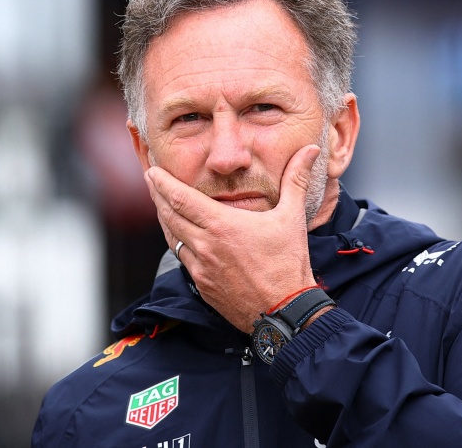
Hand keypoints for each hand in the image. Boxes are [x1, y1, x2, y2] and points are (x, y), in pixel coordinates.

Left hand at [145, 144, 320, 331]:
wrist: (285, 311)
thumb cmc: (288, 264)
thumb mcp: (292, 217)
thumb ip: (296, 179)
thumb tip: (310, 150)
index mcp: (222, 225)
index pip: (181, 198)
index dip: (163, 183)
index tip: (153, 171)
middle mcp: (205, 245)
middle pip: (169, 215)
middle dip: (157, 195)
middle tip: (150, 180)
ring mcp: (201, 267)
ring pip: (171, 237)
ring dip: (163, 218)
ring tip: (160, 203)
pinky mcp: (202, 285)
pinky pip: (181, 258)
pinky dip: (175, 241)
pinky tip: (178, 236)